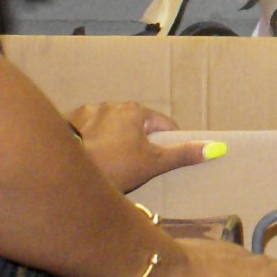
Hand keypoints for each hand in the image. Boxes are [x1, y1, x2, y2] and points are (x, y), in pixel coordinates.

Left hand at [69, 101, 216, 193]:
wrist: (59, 169)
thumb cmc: (112, 164)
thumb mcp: (152, 163)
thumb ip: (183, 154)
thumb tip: (216, 147)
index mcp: (136, 111)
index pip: (164, 126)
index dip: (167, 146)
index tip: (159, 165)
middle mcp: (112, 104)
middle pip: (135, 127)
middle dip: (137, 146)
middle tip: (133, 171)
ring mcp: (87, 112)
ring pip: (109, 130)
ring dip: (112, 144)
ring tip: (107, 168)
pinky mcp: (66, 123)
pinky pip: (86, 134)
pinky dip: (90, 144)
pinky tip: (88, 161)